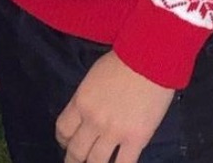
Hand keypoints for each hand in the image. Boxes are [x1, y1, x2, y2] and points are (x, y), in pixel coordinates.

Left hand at [55, 51, 174, 162]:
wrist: (149, 59)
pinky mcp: (136, 140)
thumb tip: (85, 116)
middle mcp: (93, 120)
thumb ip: (86, 100)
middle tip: (78, 161)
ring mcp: (114, 132)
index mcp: (81, 102)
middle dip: (74, 160)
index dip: (63, 140)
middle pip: (76, 152)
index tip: (68, 142)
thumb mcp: (93, 78)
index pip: (62, 130)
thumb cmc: (122, 62)